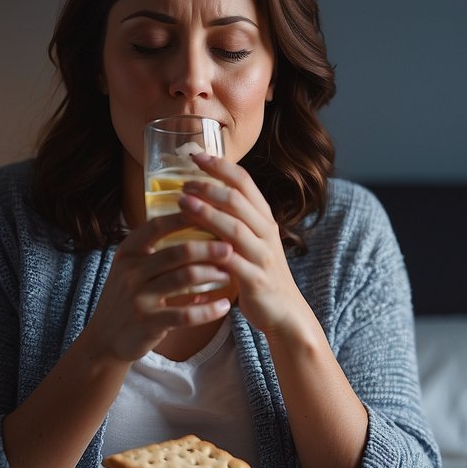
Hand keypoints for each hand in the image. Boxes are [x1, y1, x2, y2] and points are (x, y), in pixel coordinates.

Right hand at [84, 212, 233, 362]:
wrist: (104, 339)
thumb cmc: (127, 298)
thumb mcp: (131, 269)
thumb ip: (155, 251)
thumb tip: (194, 228)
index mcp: (127, 253)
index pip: (157, 226)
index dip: (184, 218)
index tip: (208, 212)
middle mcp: (131, 272)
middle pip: (178, 252)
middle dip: (208, 248)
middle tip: (229, 247)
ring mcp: (139, 298)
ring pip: (185, 278)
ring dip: (212, 274)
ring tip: (229, 274)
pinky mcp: (148, 323)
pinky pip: (186, 314)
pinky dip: (209, 309)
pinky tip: (224, 306)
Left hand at [178, 154, 313, 340]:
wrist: (284, 312)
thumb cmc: (260, 274)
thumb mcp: (253, 241)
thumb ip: (234, 220)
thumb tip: (200, 196)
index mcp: (264, 219)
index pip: (245, 182)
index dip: (221, 165)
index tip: (197, 155)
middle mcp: (266, 233)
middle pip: (238, 200)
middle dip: (209, 186)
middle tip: (183, 181)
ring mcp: (262, 256)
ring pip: (234, 228)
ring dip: (207, 213)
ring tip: (182, 202)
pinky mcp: (255, 280)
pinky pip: (230, 263)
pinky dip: (210, 253)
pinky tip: (189, 248)